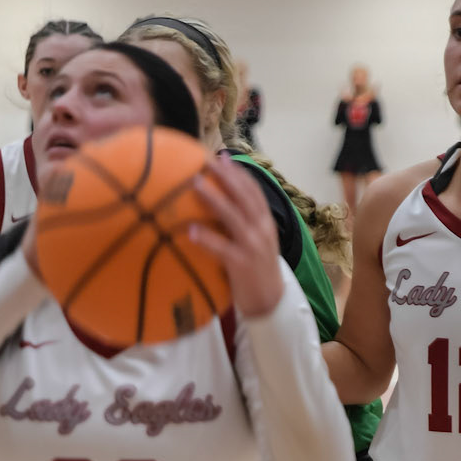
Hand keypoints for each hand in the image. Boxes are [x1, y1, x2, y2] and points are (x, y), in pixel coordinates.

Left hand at [188, 156, 283, 318]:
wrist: (270, 303)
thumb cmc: (256, 270)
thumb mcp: (255, 242)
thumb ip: (243, 224)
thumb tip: (218, 207)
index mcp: (266, 222)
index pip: (253, 191)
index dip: (239, 172)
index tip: (223, 157)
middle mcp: (262, 230)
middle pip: (244, 196)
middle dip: (226, 176)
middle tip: (206, 160)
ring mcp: (253, 246)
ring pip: (233, 216)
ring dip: (213, 198)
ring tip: (195, 184)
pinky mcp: (241, 264)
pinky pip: (222, 248)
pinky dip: (207, 238)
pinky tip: (191, 230)